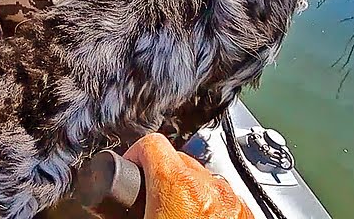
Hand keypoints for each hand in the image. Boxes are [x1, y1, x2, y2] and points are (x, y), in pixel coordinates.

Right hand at [124, 133, 253, 218]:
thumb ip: (125, 203)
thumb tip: (107, 204)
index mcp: (177, 186)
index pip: (151, 142)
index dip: (136, 154)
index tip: (132, 168)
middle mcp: (210, 188)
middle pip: (179, 159)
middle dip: (163, 174)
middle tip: (152, 200)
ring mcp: (233, 201)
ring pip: (204, 177)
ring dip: (189, 189)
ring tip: (177, 213)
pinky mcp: (247, 214)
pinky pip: (225, 196)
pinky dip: (211, 204)